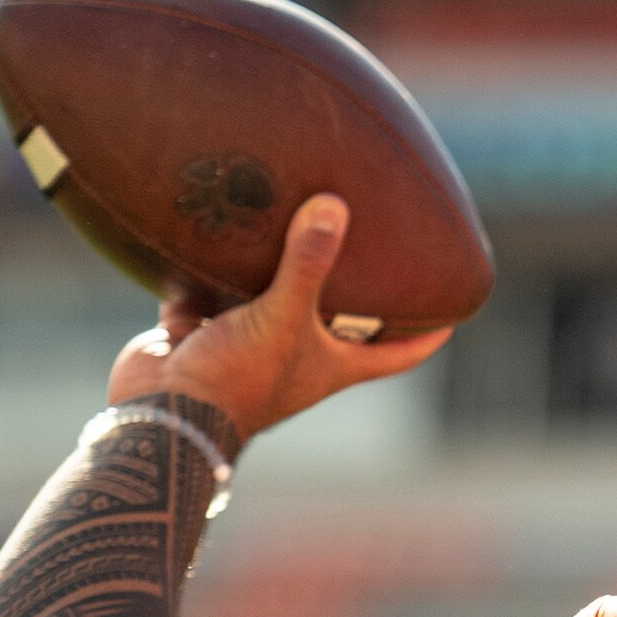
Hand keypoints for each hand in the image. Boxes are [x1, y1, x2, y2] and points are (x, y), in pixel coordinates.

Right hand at [105, 195, 450, 440]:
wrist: (161, 410)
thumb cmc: (236, 377)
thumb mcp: (283, 317)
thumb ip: (309, 264)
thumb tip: (334, 206)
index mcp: (332, 366)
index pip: (399, 355)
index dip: (429, 336)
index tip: (455, 310)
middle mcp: (295, 357)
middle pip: (338, 322)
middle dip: (353, 290)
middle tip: (370, 243)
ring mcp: (247, 345)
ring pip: (271, 301)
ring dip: (278, 270)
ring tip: (295, 219)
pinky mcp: (201, 332)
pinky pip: (211, 293)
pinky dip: (213, 268)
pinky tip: (218, 229)